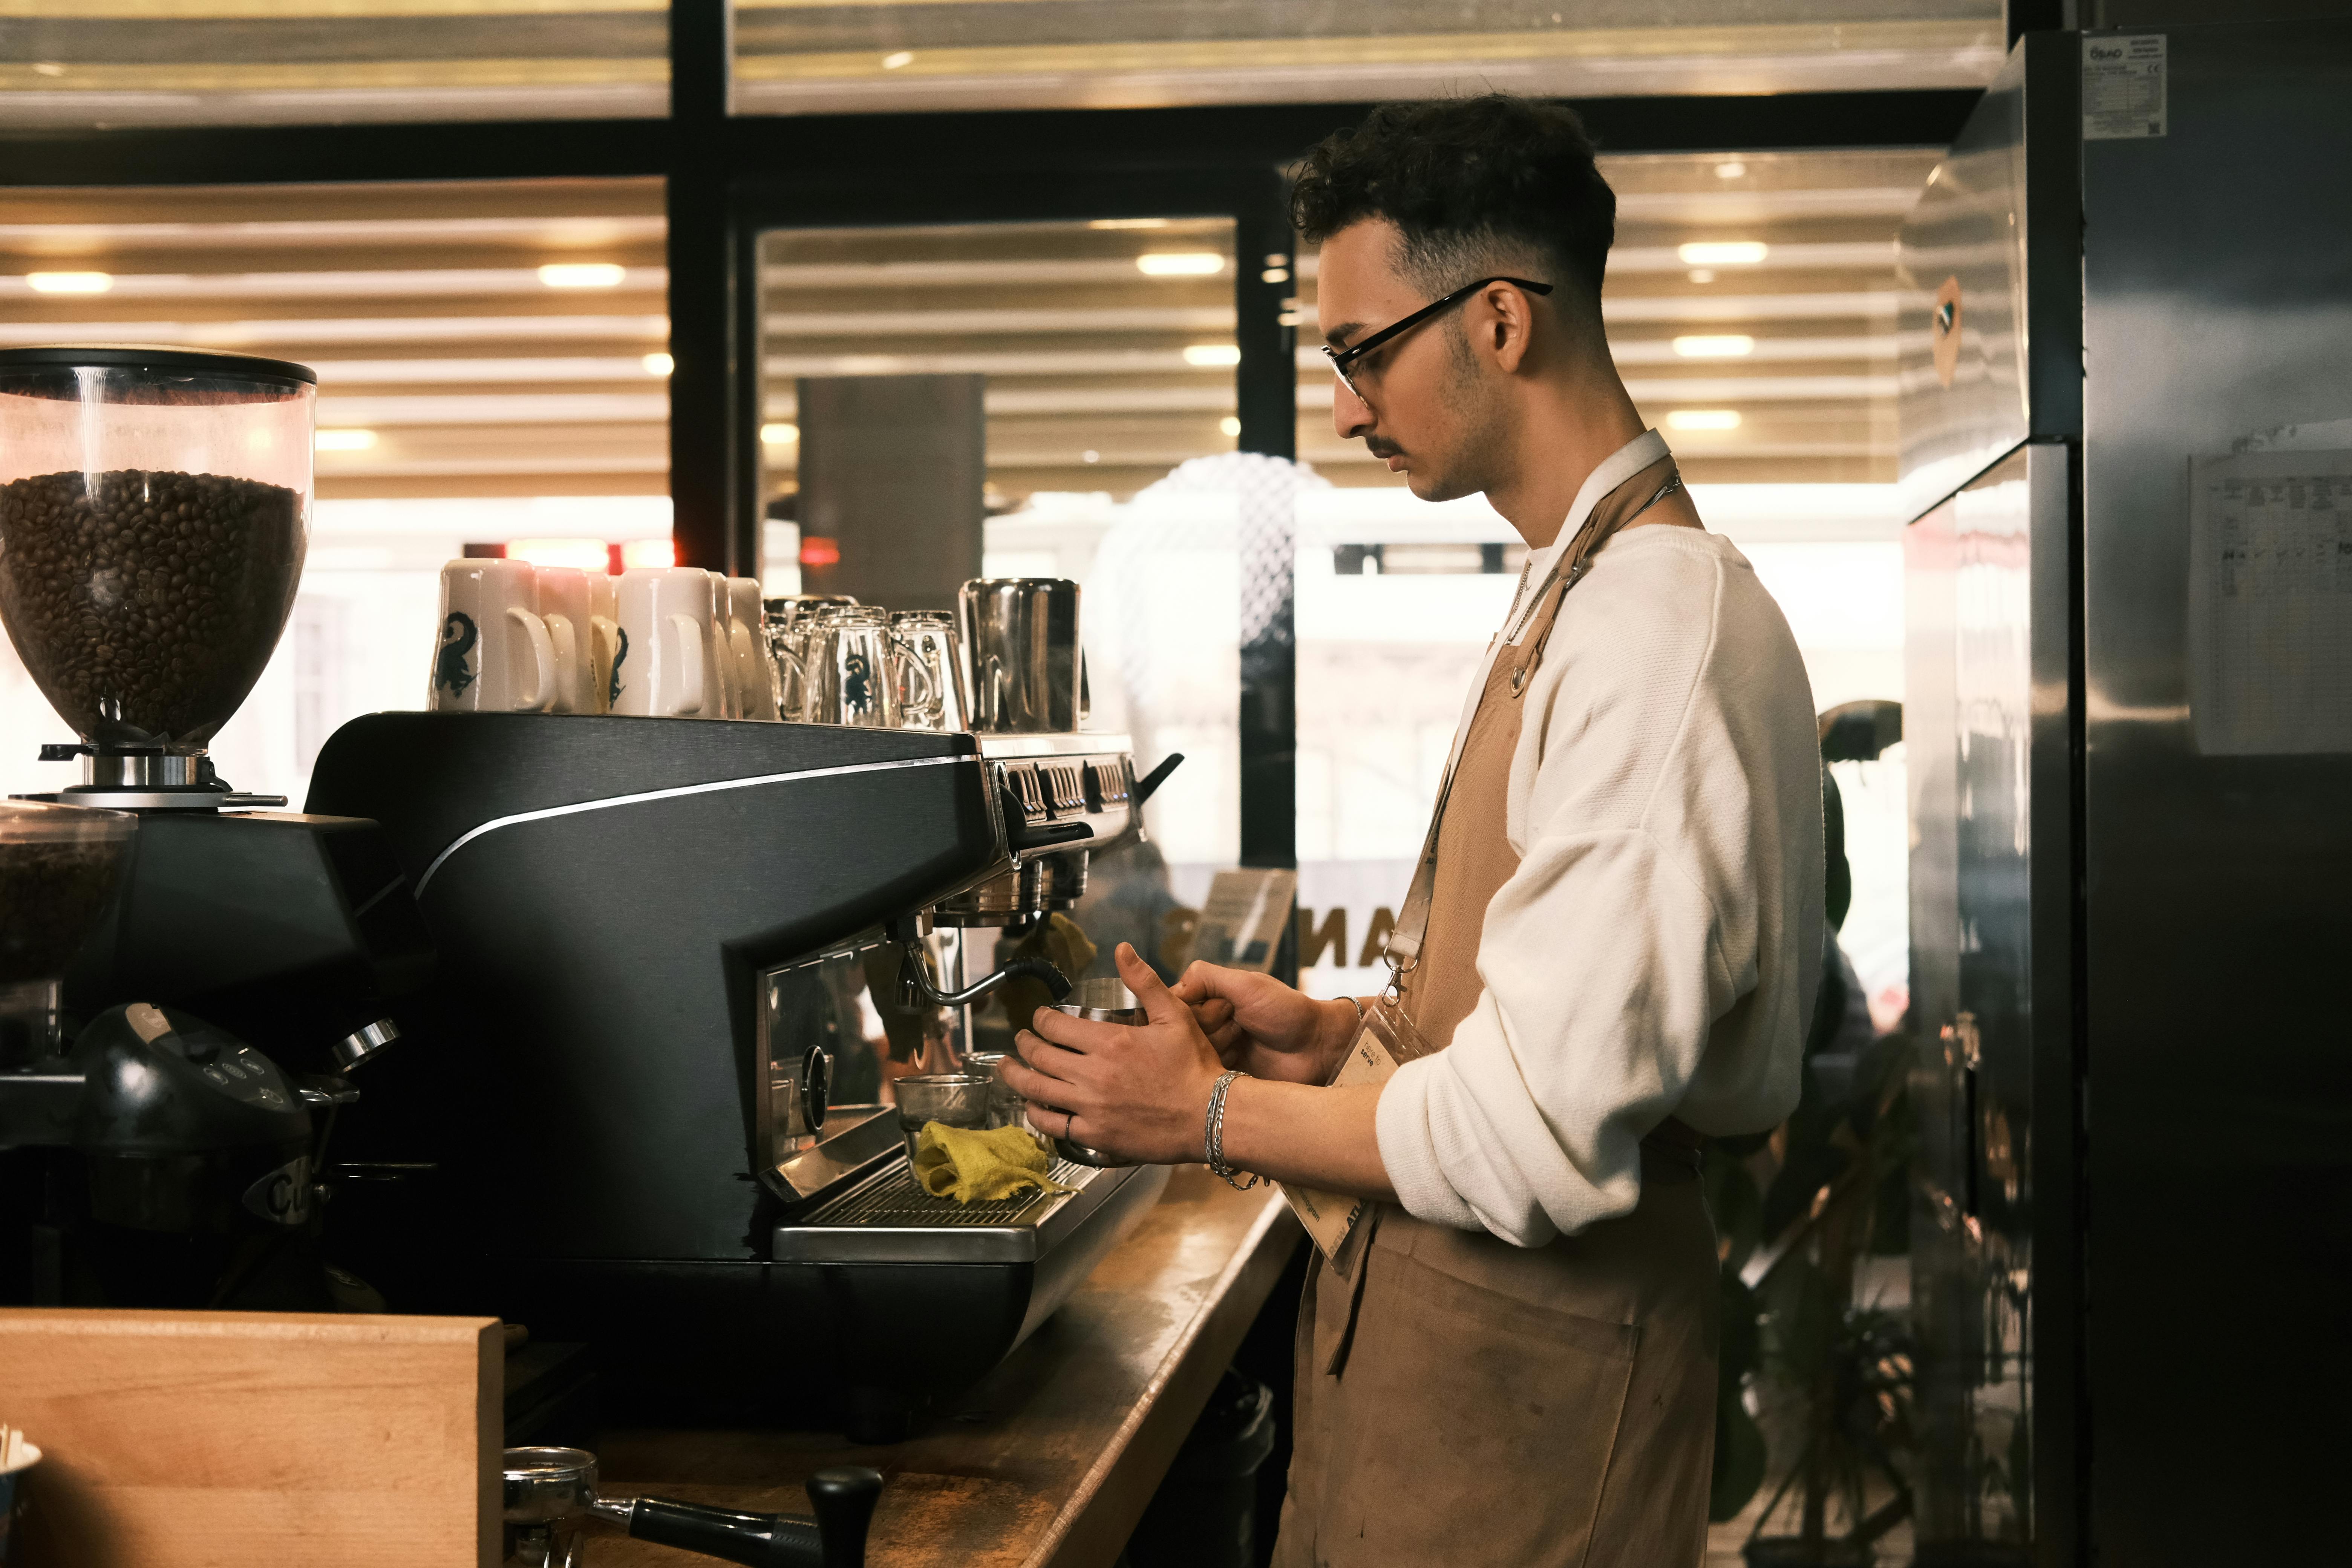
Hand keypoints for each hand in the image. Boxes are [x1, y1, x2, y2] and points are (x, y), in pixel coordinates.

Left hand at [1001, 942, 1225, 1166]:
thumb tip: (1122, 949)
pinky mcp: (1095, 1135)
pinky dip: (1036, 1115)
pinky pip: (1052, 1125)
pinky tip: (1032, 1108)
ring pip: (1037, 1091)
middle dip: (1024, 1045)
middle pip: (1040, 1057)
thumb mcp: (1174, 1015)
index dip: (1040, 1019)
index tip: (1038, 1018)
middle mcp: (1093, 1075)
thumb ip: (1144, 980)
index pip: (1055, 1027)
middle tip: (1020, 1039)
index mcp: (1109, 1042)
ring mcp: (1091, 1108)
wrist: (1210, 1116)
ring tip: (1007, 1069)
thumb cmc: (1195, 1066)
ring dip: (1016, 1078)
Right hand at [1169, 962, 1359, 1085]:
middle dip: (1212, 1028)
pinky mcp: (1223, 1079)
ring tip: (1244, 1042)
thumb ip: (1207, 978)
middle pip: (1181, 1032)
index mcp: (1210, 1000)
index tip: (1226, 1008)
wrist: (1317, 1047)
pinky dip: (1219, 1070)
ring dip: (1218, 1048)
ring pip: (1190, 1056)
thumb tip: (1171, 990)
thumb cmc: (1287, 1010)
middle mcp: (1208, 1026)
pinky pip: (1204, 1078)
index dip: (1197, 1009)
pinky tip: (1239, 1064)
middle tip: (1241, 1026)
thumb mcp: (1246, 984)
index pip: (1175, 1006)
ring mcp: (1215, 1053)